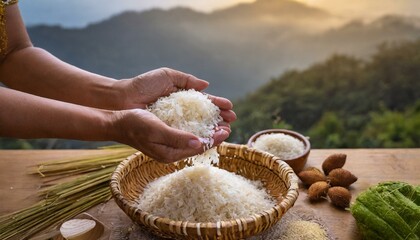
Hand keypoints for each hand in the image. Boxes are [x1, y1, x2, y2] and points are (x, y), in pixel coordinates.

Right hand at [112, 109, 229, 162]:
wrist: (117, 122)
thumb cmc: (135, 124)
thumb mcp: (156, 129)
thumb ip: (177, 137)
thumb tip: (199, 142)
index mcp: (171, 153)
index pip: (198, 148)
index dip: (214, 139)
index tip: (227, 130)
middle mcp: (172, 151)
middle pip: (199, 144)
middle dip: (215, 135)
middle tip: (229, 124)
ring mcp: (169, 144)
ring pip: (195, 138)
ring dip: (208, 130)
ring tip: (221, 121)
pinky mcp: (167, 136)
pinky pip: (187, 134)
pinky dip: (198, 127)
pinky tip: (204, 120)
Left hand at [117, 67, 235, 132]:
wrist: (123, 98)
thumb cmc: (143, 86)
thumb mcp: (167, 77)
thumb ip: (187, 80)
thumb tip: (206, 85)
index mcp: (181, 100)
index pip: (204, 105)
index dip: (217, 107)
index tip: (230, 109)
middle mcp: (180, 115)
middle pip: (204, 119)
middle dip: (219, 120)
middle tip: (231, 121)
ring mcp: (173, 126)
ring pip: (197, 130)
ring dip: (212, 131)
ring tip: (225, 131)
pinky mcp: (166, 135)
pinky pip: (185, 137)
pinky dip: (198, 138)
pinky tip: (208, 138)